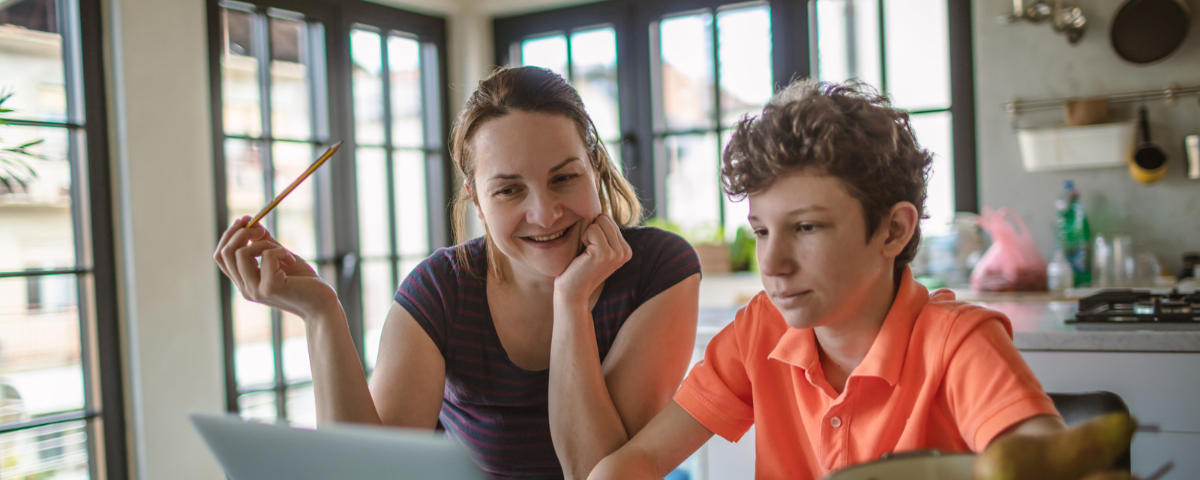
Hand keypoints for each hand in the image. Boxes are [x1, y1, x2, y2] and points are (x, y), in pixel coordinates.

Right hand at [213, 216, 337, 319]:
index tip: (245, 220)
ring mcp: (255, 290)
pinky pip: (267, 256)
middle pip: (225, 253)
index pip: (221, 256)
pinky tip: (292, 262)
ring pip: (242, 253)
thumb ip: (266, 243)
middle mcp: (245, 288)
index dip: (229, 235)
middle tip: (262, 229)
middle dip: (242, 233)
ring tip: (284, 252)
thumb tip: (253, 222)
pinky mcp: (270, 288)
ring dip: (264, 243)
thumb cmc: (305, 283)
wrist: (323, 305)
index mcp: (244, 282)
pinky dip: (281, 252)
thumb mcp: (281, 258)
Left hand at [554, 214, 631, 303]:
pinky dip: (583, 239)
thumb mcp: (596, 247)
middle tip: (586, 252)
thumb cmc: (579, 267)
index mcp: (626, 249)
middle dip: (590, 230)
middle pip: (605, 218)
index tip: (590, 250)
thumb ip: (603, 231)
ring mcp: (617, 253)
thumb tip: (599, 205)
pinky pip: (592, 229)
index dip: (593, 230)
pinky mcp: (605, 254)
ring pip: (600, 221)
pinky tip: (583, 256)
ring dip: (586, 235)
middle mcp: (625, 251)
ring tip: (585, 253)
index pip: (608, 219)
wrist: (572, 291)